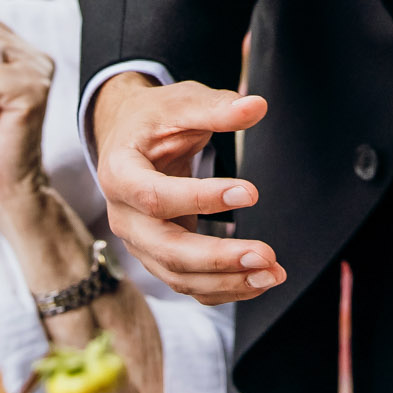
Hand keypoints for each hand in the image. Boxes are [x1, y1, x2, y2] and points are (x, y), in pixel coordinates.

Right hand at [89, 70, 283, 304]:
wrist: (129, 139)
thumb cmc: (154, 119)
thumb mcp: (179, 103)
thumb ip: (215, 108)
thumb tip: (256, 106)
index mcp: (119, 173)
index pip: (155, 197)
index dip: (201, 199)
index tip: (252, 192)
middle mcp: (123, 216)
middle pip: (166, 249)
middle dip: (218, 258)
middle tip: (266, 255)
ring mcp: (138, 242)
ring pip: (178, 276)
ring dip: (227, 281)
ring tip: (273, 273)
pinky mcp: (157, 256)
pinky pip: (187, 283)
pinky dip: (223, 289)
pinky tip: (258, 281)